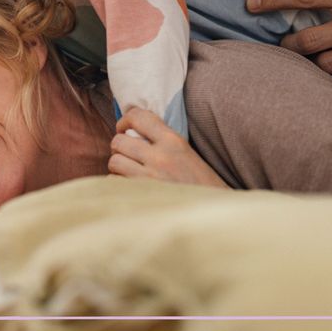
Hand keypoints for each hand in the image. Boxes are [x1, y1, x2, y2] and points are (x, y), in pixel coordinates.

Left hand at [108, 107, 226, 187]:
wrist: (217, 213)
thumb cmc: (202, 184)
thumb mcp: (187, 153)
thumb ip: (162, 141)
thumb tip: (130, 132)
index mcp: (174, 141)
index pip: (138, 116)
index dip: (124, 120)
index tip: (123, 128)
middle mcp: (161, 157)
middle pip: (118, 141)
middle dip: (119, 147)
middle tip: (128, 155)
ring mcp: (151, 178)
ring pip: (114, 161)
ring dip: (119, 166)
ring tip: (130, 171)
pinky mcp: (143, 197)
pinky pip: (116, 183)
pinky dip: (119, 184)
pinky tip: (133, 188)